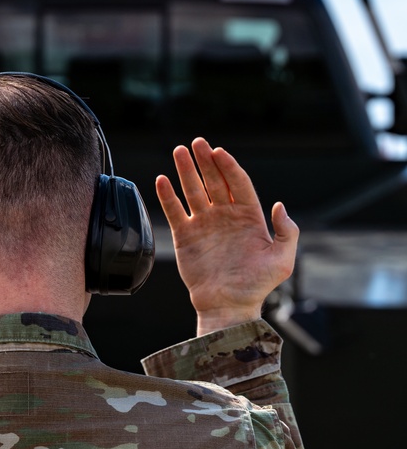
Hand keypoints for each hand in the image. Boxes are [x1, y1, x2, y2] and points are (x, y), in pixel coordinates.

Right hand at [155, 138, 298, 335]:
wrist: (227, 305)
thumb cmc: (256, 286)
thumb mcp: (282, 260)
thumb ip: (287, 231)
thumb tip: (279, 205)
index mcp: (249, 217)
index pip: (238, 183)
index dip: (229, 166)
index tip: (219, 152)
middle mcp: (225, 216)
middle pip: (214, 181)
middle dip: (206, 161)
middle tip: (197, 143)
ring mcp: (204, 224)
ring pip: (193, 191)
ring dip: (186, 171)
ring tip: (179, 151)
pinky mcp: (185, 235)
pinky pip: (175, 211)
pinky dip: (167, 196)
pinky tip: (162, 180)